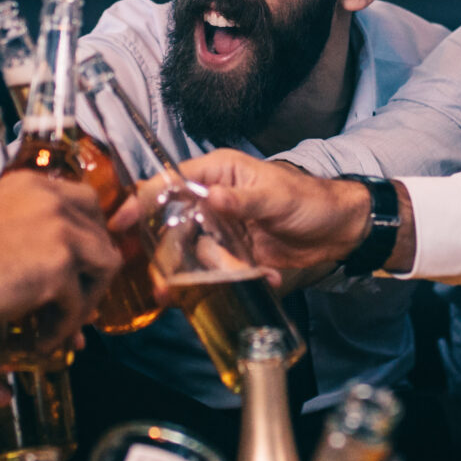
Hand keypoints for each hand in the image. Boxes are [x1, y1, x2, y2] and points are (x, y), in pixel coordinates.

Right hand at [0, 171, 119, 337]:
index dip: (91, 237)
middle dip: (95, 273)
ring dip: (85, 302)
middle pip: (102, 234)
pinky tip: (40, 342)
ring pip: (104, 267)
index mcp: (33, 184)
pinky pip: (78, 304)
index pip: (87, 202)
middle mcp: (52, 199)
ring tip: (60, 326)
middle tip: (77, 303)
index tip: (81, 267)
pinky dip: (63, 329)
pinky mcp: (59, 267)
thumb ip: (23, 223)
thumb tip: (57, 252)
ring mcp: (60, 231)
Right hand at [156, 150, 386, 292]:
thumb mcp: (277, 195)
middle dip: (167, 256)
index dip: (140, 201)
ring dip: (206, 274)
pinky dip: (233, 282)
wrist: (340, 230)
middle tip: (161, 283)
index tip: (119, 223)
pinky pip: (218, 273)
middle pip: (173, 227)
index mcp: (216, 175)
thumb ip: (243, 198)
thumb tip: (213, 198)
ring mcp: (221, 231)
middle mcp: (211, 202)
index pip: (168, 184)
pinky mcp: (234, 257)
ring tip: (220, 285)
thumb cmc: (308, 199)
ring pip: (194, 255)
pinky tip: (264, 278)